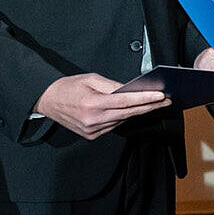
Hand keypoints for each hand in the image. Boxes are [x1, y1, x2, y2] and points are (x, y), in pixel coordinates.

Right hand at [34, 73, 167, 140]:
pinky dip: (123, 117)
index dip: (145, 99)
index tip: (161, 96)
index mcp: (92, 105)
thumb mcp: (90, 79)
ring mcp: (92, 130)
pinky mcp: (91, 136)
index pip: (126, 102)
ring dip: (137, 112)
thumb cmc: (68, 87)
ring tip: (153, 102)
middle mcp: (93, 120)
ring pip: (122, 120)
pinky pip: (114, 126)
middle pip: (129, 113)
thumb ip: (112, 85)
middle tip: (166, 100)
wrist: (47, 101)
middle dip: (149, 106)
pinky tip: (131, 110)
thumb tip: (131, 89)